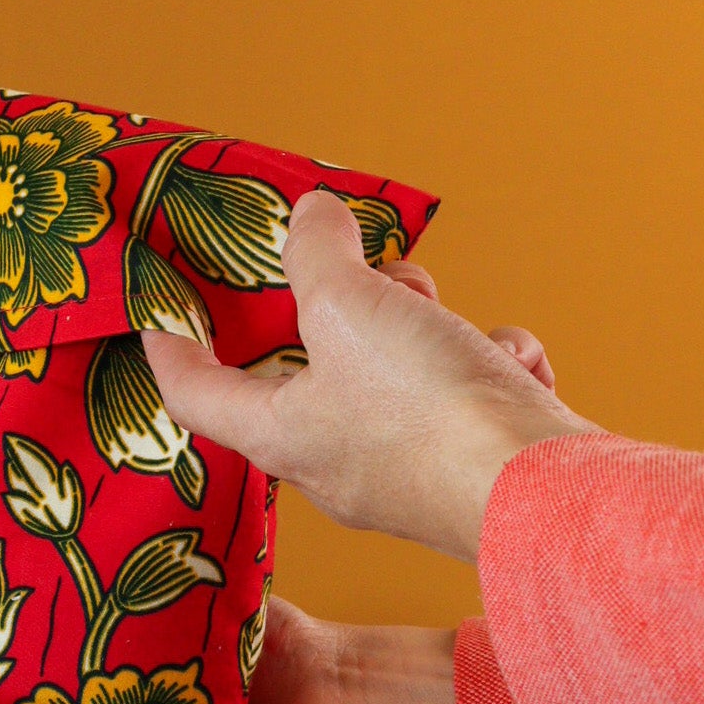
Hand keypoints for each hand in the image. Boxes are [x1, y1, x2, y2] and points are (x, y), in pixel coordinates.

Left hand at [144, 190, 590, 562]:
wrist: (546, 490)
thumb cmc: (429, 411)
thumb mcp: (350, 304)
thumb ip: (316, 252)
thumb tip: (308, 214)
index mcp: (281, 436)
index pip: (196, 392)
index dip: (170, 349)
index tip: (156, 316)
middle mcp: (333, 465)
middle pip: (312, 368)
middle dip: (348, 307)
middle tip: (379, 278)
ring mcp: (403, 474)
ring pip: (396, 373)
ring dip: (428, 327)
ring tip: (456, 325)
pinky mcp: (467, 469)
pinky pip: (463, 396)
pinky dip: (489, 366)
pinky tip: (512, 365)